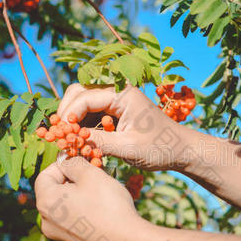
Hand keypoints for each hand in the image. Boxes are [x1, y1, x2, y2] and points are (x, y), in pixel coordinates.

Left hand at [34, 157, 146, 240]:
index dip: (62, 164)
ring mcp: (58, 237)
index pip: (44, 175)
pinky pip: (73, 223)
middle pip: (54, 192)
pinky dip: (83, 213)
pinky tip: (102, 212)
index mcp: (46, 202)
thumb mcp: (92, 175)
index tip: (80, 162)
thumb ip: (74, 163)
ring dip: (78, 197)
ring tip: (100, 194)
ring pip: (64, 208)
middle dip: (72, 181)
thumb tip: (66, 161)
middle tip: (94, 176)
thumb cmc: (108, 206)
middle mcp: (46, 222)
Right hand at [57, 84, 189, 169]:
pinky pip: (91, 113)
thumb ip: (99, 143)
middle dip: (67, 112)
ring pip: (82, 102)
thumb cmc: (160, 148)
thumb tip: (69, 144)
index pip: (85, 97)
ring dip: (73, 119)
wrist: (180, 150)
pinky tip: (80, 141)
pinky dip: (82, 125)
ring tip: (68, 140)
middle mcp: (117, 91)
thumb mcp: (128, 148)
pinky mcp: (115, 111)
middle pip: (79, 92)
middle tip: (60, 135)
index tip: (60, 134)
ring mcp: (116, 100)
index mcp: (122, 93)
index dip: (69, 115)